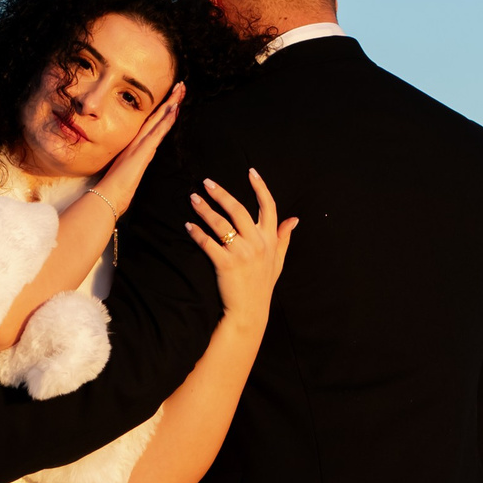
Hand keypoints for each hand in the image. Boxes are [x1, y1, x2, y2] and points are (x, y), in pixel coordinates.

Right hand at [87, 82, 182, 215]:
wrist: (107, 196)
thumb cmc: (115, 189)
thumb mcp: (126, 174)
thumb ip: (131, 167)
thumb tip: (134, 168)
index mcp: (135, 146)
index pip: (152, 124)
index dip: (162, 111)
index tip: (173, 99)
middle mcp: (137, 141)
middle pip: (156, 117)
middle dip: (169, 101)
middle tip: (181, 85)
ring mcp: (140, 144)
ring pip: (158, 120)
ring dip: (171, 104)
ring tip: (181, 90)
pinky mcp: (142, 151)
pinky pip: (157, 132)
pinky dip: (166, 120)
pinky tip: (174, 109)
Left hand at [186, 170, 297, 330]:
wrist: (250, 311)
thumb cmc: (263, 284)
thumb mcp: (278, 260)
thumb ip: (284, 238)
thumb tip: (294, 220)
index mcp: (270, 239)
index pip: (269, 206)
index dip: (260, 187)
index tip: (251, 172)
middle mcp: (257, 243)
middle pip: (239, 209)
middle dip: (221, 193)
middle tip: (206, 183)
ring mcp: (242, 253)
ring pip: (221, 224)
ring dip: (205, 209)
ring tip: (193, 199)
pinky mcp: (226, 264)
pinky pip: (208, 243)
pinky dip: (197, 233)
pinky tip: (188, 226)